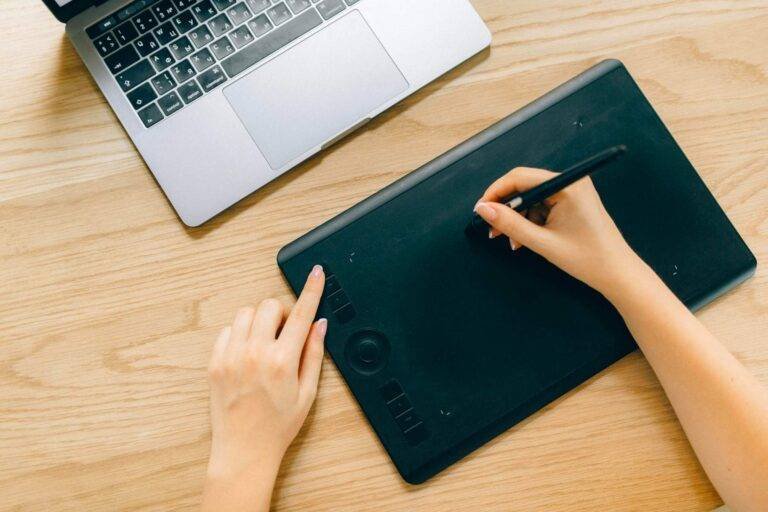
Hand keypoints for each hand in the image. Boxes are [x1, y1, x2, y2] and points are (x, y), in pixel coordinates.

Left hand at [204, 265, 325, 497]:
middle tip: (285, 332)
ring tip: (265, 343)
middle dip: (281, 312)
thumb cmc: (278, 426)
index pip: (301, 313)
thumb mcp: (307, 393)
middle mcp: (255, 353)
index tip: (315, 273)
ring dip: (259, 320)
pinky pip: (227, 330)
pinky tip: (247, 352)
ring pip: (246, 313)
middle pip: (269, 305)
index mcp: (282, 361)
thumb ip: (313, 354)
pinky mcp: (215, 363)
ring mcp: (231, 356)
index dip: (311, 289)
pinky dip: (240, 333)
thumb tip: (319, 324)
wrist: (244, 450)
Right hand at [474, 167, 644, 296]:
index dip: (496, 192)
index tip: (481, 210)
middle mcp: (570, 182)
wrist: (617, 274)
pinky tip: (524, 240)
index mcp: (567, 185)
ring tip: (511, 242)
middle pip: (524, 186)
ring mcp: (572, 193)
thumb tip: (483, 209)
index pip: (520, 177)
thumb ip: (510, 224)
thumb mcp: (543, 242)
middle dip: (506, 209)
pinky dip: (529, 223)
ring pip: (531, 199)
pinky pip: (541, 207)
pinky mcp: (572, 204)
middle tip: (491, 229)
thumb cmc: (588, 259)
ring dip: (517, 219)